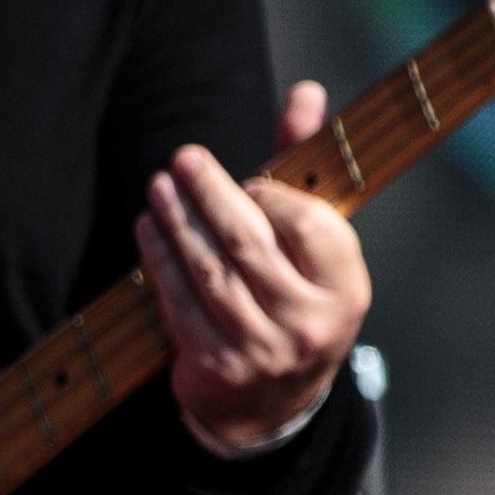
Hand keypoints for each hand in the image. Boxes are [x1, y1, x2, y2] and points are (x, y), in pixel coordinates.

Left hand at [141, 81, 372, 457]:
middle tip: (183, 159)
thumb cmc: (294, 298)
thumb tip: (307, 92)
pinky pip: (179, 303)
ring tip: (158, 187)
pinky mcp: (216, 367)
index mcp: (346, 288)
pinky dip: (160, 262)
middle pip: (250, 244)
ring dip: (177, 223)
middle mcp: (310, 323)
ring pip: (209, 272)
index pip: (312, 227)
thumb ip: (306, 168)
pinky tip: (148, 229)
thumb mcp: (314, 246)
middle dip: (212, 195)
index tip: (250, 179)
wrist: (273, 402)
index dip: (275, 197)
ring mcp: (262, 349)